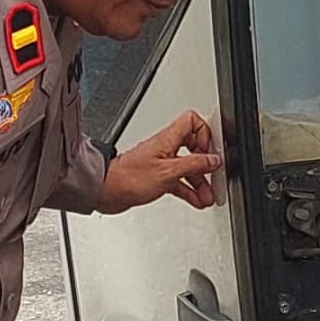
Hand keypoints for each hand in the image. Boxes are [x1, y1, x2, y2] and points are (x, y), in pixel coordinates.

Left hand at [100, 112, 224, 211]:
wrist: (106, 191)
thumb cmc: (129, 178)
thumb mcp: (168, 171)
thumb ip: (194, 164)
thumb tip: (213, 160)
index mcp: (167, 139)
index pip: (192, 121)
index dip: (205, 134)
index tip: (209, 152)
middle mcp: (165, 148)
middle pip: (193, 147)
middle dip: (205, 163)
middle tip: (212, 175)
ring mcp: (161, 162)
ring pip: (187, 167)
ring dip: (199, 181)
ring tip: (207, 196)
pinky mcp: (156, 177)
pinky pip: (178, 181)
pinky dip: (188, 190)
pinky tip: (196, 199)